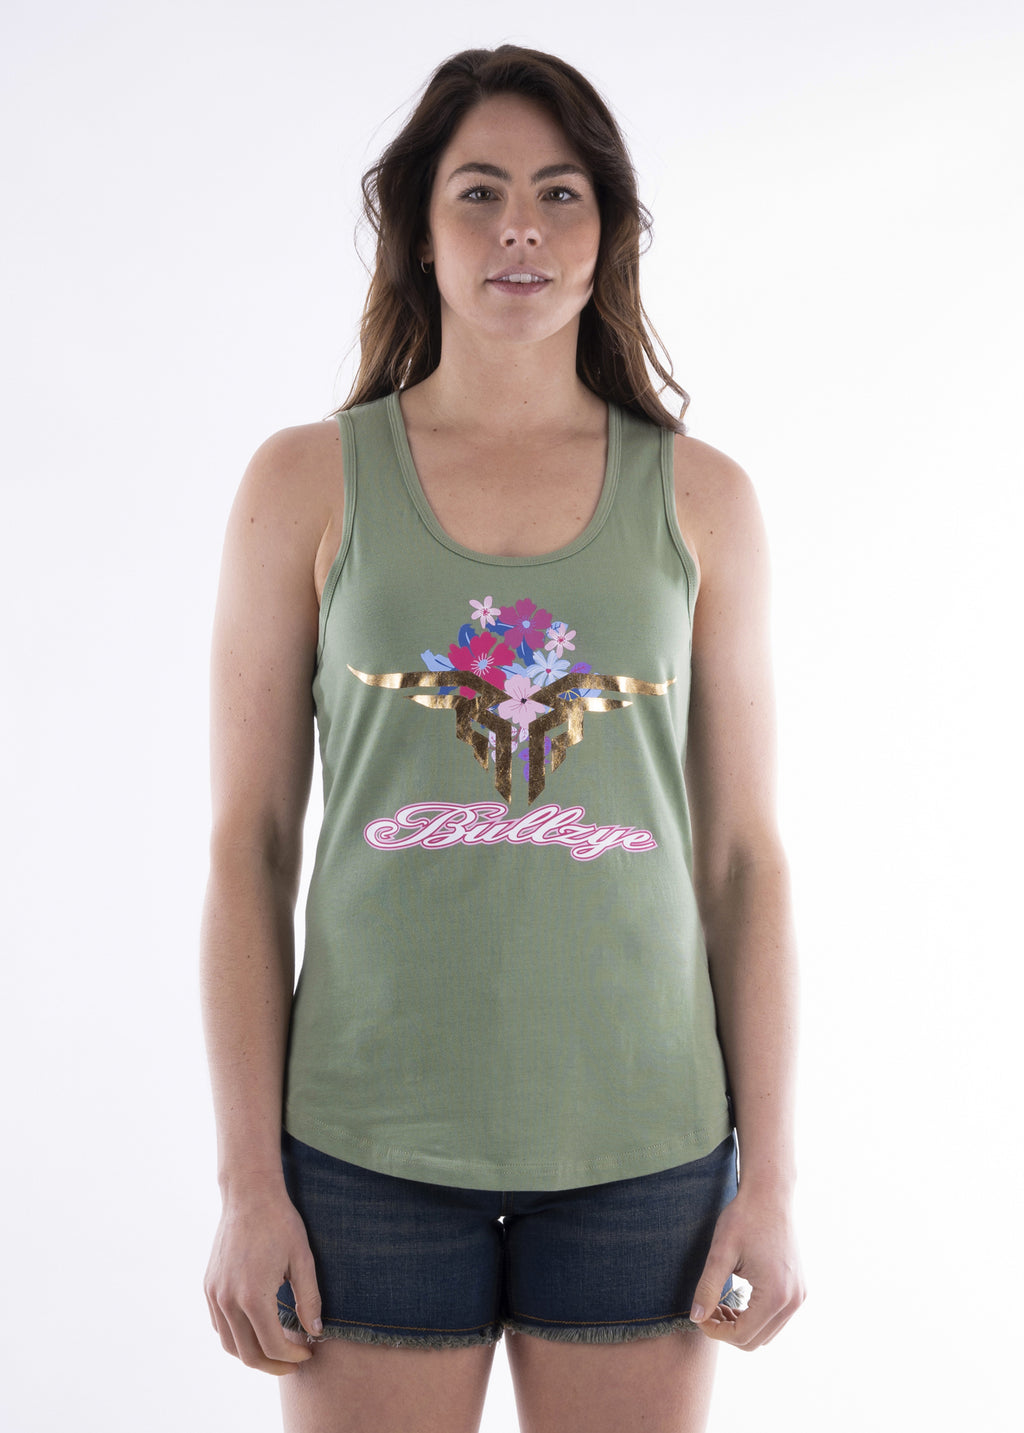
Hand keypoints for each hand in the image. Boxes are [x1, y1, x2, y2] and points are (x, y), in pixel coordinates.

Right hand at [204, 1181, 323, 1375]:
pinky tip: (256, 1330)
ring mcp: (214, 1294)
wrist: (249, 1194)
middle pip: (248, 1354)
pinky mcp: (208, 1286)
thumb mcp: (303, 1259)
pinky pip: (219, 1325)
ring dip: (253, 1355)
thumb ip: (309, 1299)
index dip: (292, 1356)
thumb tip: (314, 1333)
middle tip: (294, 1361)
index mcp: (253, 1296)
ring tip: (277, 1350)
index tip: (308, 1352)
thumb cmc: (280, 1223)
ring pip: (229, 1344)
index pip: (273, 1346)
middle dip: (273, 1365)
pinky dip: (236, 1337)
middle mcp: (228, 1300)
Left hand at [689, 1188, 804, 1349]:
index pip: (742, 1336)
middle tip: (706, 1310)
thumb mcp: (720, 1252)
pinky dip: (755, 1317)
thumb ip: (708, 1288)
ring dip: (741, 1326)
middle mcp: (793, 1301)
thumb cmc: (744, 1218)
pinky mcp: (799, 1289)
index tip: (698, 1316)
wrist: (770, 1194)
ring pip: (767, 1333)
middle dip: (727, 1332)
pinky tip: (736, 1299)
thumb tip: (695, 1318)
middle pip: (756, 1341)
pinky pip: (776, 1318)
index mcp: (775, 1295)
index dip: (716, 1332)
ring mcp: (799, 1296)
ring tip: (719, 1304)